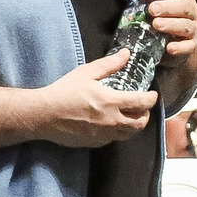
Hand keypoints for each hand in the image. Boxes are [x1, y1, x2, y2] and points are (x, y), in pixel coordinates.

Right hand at [33, 55, 159, 148]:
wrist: (45, 115)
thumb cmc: (64, 91)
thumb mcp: (86, 73)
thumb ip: (109, 64)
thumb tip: (126, 54)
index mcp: (111, 102)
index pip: (142, 103)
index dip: (152, 98)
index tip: (152, 94)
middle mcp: (111, 122)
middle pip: (140, 123)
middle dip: (146, 114)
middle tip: (142, 106)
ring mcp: (104, 135)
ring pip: (129, 134)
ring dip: (135, 125)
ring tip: (131, 116)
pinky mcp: (95, 143)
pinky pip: (114, 139)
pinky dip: (119, 132)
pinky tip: (113, 123)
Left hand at [123, 0, 196, 66]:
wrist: (175, 42)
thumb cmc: (163, 16)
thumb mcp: (153, 1)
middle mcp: (192, 11)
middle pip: (183, 6)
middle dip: (167, 7)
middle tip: (151, 9)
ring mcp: (193, 29)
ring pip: (186, 26)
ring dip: (171, 25)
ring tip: (156, 25)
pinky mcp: (191, 46)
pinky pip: (188, 46)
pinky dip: (179, 47)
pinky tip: (169, 48)